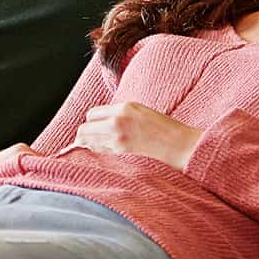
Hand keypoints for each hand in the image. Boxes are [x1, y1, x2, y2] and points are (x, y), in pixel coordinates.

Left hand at [72, 102, 201, 171]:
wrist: (175, 142)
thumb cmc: (160, 125)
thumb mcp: (137, 109)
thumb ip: (116, 112)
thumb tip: (96, 120)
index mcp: (122, 107)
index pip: (91, 114)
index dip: (91, 120)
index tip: (94, 123)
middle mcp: (117, 121)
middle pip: (84, 129)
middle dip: (84, 133)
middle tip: (87, 136)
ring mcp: (117, 138)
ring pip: (88, 142)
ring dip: (88, 142)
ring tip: (94, 143)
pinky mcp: (120, 151)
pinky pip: (99, 150)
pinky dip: (97, 149)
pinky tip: (104, 148)